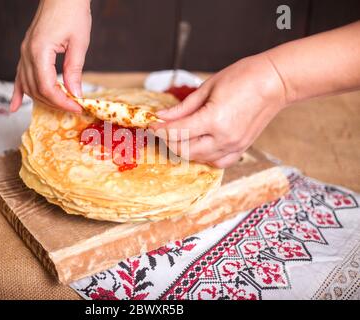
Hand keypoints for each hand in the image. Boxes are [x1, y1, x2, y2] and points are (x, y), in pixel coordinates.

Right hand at [10, 0, 90, 112]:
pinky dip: (17, 92)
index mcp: (39, 51)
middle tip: (73, 108)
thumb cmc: (72, 12)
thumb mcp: (79, 43)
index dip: (62, 102)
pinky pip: (18, 76)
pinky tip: (14, 106)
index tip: (77, 107)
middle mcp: (27, 53)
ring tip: (59, 106)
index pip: (47, 87)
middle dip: (55, 103)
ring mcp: (24, 52)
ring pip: (27, 86)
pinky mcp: (26, 51)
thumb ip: (74, 70)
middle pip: (36, 90)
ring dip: (43, 99)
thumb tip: (75, 94)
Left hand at [150, 54, 286, 167]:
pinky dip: (204, 157)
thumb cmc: (243, 77)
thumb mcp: (207, 88)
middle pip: (184, 150)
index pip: (178, 132)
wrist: (276, 81)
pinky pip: (217, 162)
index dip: (160, 130)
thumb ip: (183, 108)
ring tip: (178, 135)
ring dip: (184, 149)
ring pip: (199, 159)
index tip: (151, 124)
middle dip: (168, 141)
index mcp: (214, 119)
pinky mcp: (241, 148)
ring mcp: (234, 146)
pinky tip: (198, 146)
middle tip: (162, 130)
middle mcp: (224, 138)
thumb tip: (161, 117)